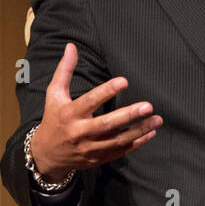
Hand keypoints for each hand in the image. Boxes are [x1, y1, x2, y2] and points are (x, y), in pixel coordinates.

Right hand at [27, 43, 162, 180]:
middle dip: (128, 115)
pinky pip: (120, 151)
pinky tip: (151, 133)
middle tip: (148, 106)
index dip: (107, 91)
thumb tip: (71, 46)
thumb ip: (64, 71)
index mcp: (69, 114)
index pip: (90, 101)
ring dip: (140, 130)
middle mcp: (80, 132)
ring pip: (118, 140)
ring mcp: (90, 148)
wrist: (46, 154)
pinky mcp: (98, 158)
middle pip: (107, 124)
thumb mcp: (54, 94)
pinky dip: (137, 143)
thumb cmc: (54, 118)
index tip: (124, 81)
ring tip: (157, 120)